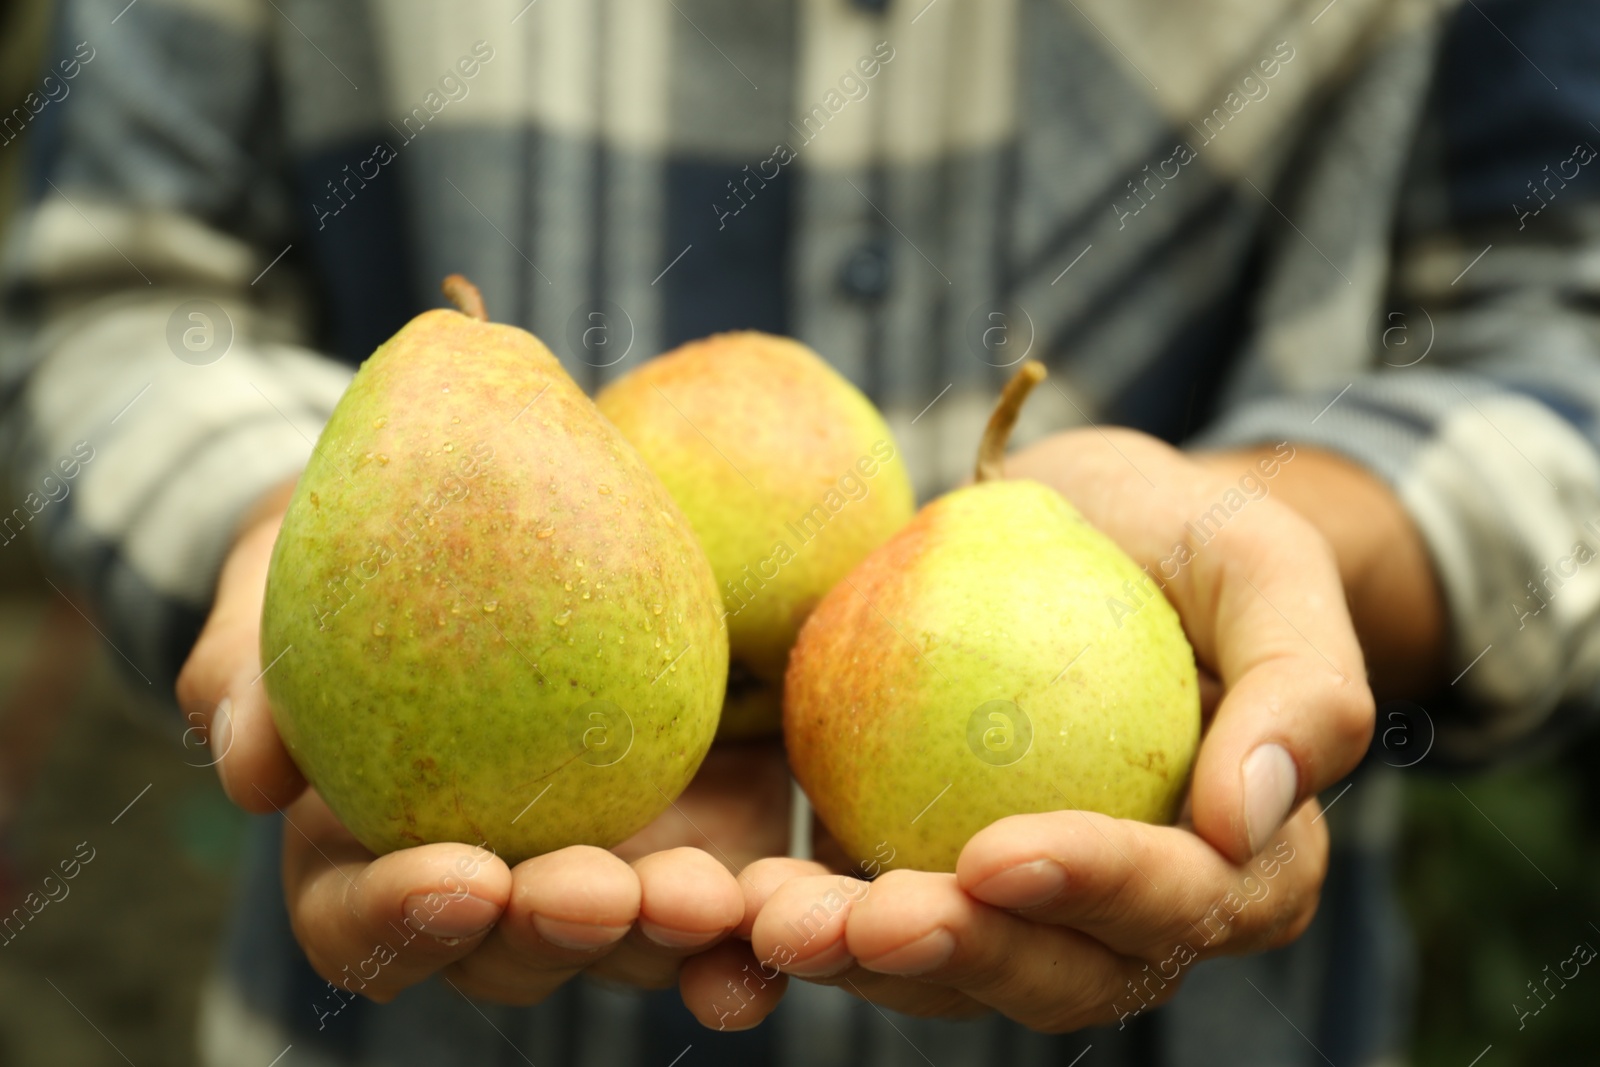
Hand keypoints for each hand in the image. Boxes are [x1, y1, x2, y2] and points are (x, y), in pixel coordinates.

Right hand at [175, 486, 749, 1007]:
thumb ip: (249, 664)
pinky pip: (741, 893)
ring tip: (718, 899)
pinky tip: (807, 909)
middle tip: (602, 891)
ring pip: (636, 943)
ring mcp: (603, 862)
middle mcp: (492, 882)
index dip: (402, 922)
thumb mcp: (275, 573)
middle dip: (558, 934)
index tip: (461, 875)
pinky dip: (771, 917)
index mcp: (368, 851)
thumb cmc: (350, 544)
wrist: (487, 507)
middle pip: (515, 954)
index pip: (364, 924)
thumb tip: (251, 770)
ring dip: (674, 938)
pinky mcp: (704, 825)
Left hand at [730, 427, 1377, 1029]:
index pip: (1187, 900)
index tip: (1001, 852)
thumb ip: (1300, 682)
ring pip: (956, 970)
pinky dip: (812, 919)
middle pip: (1065, 971)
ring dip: (867, 960)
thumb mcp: (1262, 562)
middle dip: (968, 954)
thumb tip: (1246, 821)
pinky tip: (744, 897)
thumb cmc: (1180, 532)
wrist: (1069, 519)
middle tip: (869, 917)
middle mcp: (1133, 911)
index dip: (1099, 889)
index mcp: (1243, 861)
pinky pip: (875, 919)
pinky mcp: (928, 870)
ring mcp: (1023, 903)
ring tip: (779, 923)